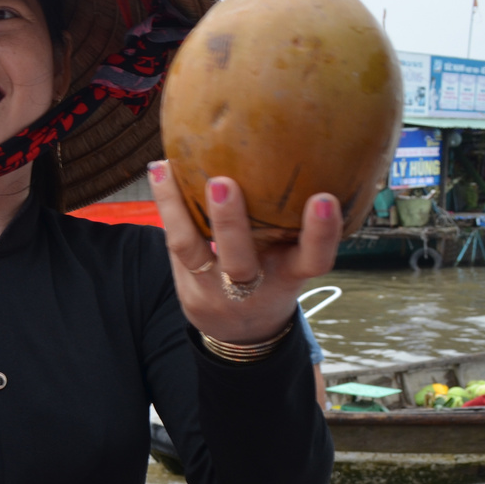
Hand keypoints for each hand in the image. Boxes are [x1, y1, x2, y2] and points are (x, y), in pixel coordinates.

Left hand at [147, 159, 339, 344]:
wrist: (241, 331)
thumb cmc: (273, 278)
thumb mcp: (292, 261)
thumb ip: (294, 226)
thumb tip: (296, 152)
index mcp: (290, 276)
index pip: (314, 259)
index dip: (322, 233)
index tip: (324, 198)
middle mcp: (252, 286)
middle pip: (240, 262)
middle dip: (230, 223)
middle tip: (222, 183)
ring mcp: (214, 290)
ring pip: (191, 250)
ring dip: (177, 209)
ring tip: (165, 170)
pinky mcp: (186, 286)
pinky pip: (173, 244)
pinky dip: (166, 207)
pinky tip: (160, 172)